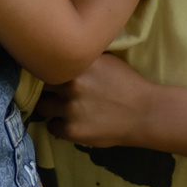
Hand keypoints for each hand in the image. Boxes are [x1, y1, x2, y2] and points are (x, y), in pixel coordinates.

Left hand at [33, 53, 158, 150]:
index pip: (46, 63)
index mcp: (78, 64)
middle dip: (49, 89)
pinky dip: (59, 126)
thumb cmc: (126, 84)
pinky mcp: (72, 130)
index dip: (48, 69)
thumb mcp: (105, 60)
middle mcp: (70, 84)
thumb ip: (81, 59)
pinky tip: (72, 122)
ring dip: (51, 108)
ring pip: (42, 107)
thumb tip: (58, 56)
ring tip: (65, 109)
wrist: (145, 113)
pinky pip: (51, 127)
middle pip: (41, 85)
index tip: (52, 73)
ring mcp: (70, 109)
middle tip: (59, 93)